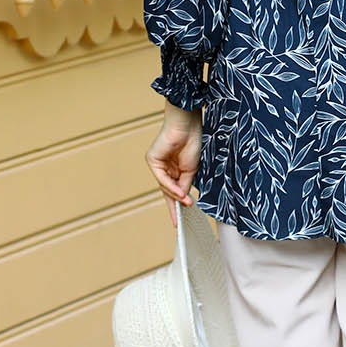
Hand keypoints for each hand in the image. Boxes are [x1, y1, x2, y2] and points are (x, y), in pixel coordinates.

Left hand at [145, 101, 202, 225]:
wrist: (188, 124)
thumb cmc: (193, 141)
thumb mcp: (192, 169)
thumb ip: (185, 184)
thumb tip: (182, 199)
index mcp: (175, 169)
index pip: (174, 191)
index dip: (177, 206)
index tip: (180, 220)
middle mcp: (165, 168)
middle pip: (167, 192)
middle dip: (173, 207)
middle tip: (178, 222)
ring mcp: (157, 164)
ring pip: (165, 187)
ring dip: (176, 196)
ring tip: (186, 203)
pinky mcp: (152, 160)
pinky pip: (162, 178)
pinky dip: (171, 187)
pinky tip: (180, 193)